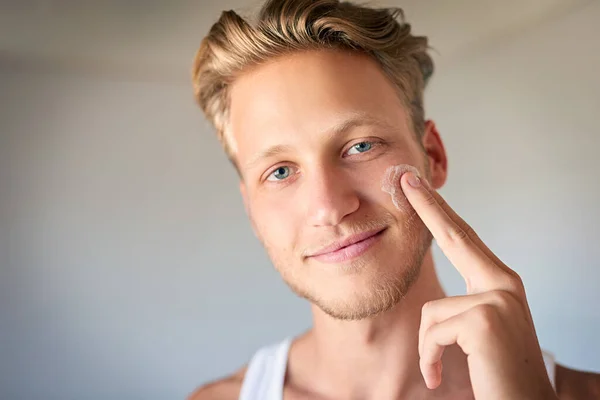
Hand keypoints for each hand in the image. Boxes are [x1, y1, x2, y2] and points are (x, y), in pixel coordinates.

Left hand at [400, 172, 557, 399]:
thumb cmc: (498, 373)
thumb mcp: (479, 332)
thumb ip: (462, 307)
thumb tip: (436, 304)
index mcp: (500, 284)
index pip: (464, 239)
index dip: (440, 212)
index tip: (420, 187)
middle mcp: (504, 284)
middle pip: (456, 236)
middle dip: (428, 206)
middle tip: (407, 177)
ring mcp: (497, 298)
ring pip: (430, 312)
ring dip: (428, 348)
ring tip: (441, 370)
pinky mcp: (484, 319)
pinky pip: (432, 333)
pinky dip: (429, 359)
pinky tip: (440, 376)